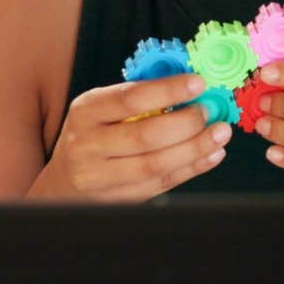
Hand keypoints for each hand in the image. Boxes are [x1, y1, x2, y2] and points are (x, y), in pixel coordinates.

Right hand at [27, 74, 229, 201]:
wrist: (63, 182)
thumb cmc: (92, 136)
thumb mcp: (101, 109)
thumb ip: (138, 97)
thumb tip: (191, 86)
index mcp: (85, 112)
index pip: (130, 98)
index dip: (168, 90)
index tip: (198, 83)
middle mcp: (88, 145)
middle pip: (145, 135)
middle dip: (186, 123)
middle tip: (209, 112)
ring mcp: (100, 177)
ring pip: (155, 164)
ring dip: (195, 148)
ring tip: (219, 134)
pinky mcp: (118, 200)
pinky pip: (161, 184)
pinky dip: (191, 169)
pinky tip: (210, 155)